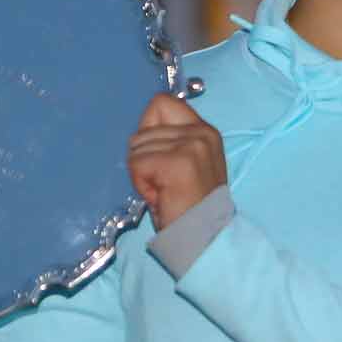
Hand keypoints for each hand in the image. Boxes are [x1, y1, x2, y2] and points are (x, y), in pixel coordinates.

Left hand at [127, 93, 227, 230]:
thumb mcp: (186, 163)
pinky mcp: (177, 162)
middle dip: (143, 159)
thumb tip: (140, 128)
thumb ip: (170, 140)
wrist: (203, 238)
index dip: (148, 129)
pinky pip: (137, 163)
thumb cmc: (189, 207)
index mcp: (204, 130)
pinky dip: (141, 184)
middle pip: (142, 129)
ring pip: (136, 147)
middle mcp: (201, 132)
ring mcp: (191, 146)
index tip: (158, 157)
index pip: (161, 103)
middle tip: (164, 183)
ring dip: (142, 173)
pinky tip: (160, 196)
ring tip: (164, 190)